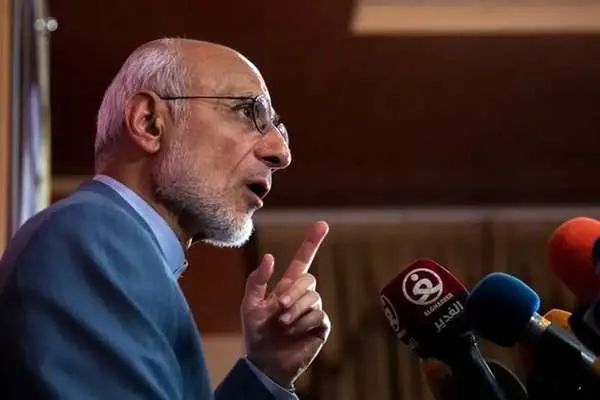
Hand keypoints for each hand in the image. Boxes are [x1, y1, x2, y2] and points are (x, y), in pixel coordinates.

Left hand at [241, 221, 330, 387]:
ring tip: (282, 324)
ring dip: (295, 309)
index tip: (323, 224)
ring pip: (313, 297)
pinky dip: (303, 323)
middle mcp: (302, 295)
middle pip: (308, 279)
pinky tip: (293, 332)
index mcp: (286, 286)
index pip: (302, 260)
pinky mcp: (320, 326)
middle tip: (278, 308)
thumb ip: (257, 280)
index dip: (311, 242)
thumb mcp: (249, 304)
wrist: (264, 361)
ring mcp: (313, 310)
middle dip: (293, 292)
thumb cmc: (256, 333)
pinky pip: (318, 315)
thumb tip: (270, 257)